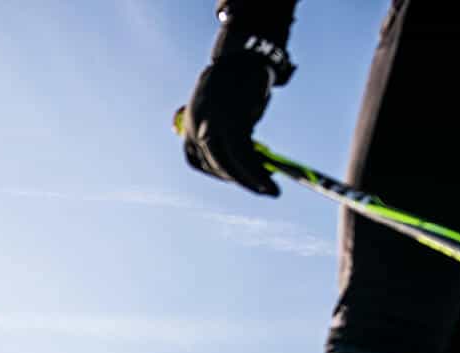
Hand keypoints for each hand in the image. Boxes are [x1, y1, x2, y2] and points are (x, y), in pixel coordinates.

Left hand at [182, 31, 292, 196]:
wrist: (245, 54)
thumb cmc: (237, 81)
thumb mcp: (222, 107)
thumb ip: (225, 131)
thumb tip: (244, 158)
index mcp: (189, 121)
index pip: (195, 159)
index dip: (214, 173)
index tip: (234, 177)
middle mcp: (197, 124)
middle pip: (213, 164)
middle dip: (237, 180)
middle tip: (259, 189)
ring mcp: (213, 123)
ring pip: (228, 163)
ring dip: (249, 181)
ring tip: (268, 190)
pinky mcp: (233, 121)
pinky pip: (244, 155)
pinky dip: (257, 172)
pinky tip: (269, 181)